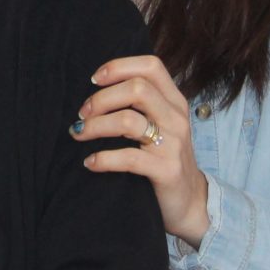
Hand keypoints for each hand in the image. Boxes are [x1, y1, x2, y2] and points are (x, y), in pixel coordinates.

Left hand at [72, 54, 209, 245]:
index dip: (118, 67)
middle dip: (101, 98)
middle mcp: (177, 118)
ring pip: (128, 120)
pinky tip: (90, 162)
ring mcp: (174, 144)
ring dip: (96, 126)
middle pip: (137, 88)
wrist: (190, 203)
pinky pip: (129, 158)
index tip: (94, 80)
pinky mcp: (167, 170)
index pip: (151, 66)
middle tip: (83, 114)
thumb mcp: (161, 125)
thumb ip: (141, 104)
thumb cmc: (165, 159)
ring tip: (79, 134)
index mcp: (175, 101)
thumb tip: (95, 89)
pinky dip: (103, 158)